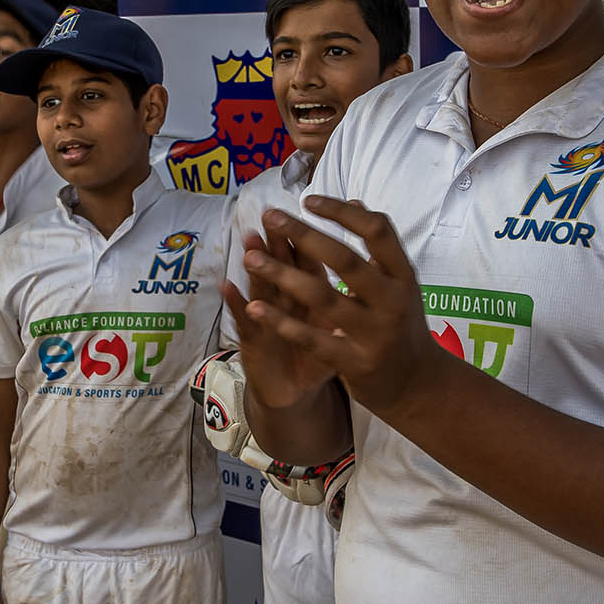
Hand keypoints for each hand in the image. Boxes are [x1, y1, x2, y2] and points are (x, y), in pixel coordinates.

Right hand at [225, 225, 337, 409]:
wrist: (294, 394)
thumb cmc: (321, 358)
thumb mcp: (341, 330)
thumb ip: (352, 299)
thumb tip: (376, 262)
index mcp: (308, 296)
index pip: (310, 261)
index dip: (310, 238)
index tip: (313, 209)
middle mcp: (284, 302)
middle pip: (283, 267)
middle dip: (280, 242)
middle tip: (274, 215)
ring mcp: (265, 320)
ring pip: (261, 287)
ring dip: (255, 265)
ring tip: (248, 242)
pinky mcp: (252, 343)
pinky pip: (243, 322)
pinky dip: (234, 304)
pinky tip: (227, 286)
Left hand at [242, 198, 441, 418]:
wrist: (419, 384)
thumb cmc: (402, 324)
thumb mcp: (400, 284)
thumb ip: (378, 248)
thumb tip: (355, 201)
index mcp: (404, 275)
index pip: (377, 230)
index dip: (342, 212)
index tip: (307, 200)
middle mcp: (392, 301)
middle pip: (345, 259)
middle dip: (303, 234)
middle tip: (269, 215)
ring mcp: (374, 333)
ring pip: (322, 297)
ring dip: (282, 275)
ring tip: (250, 257)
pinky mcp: (354, 362)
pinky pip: (311, 338)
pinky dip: (281, 322)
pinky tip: (254, 307)